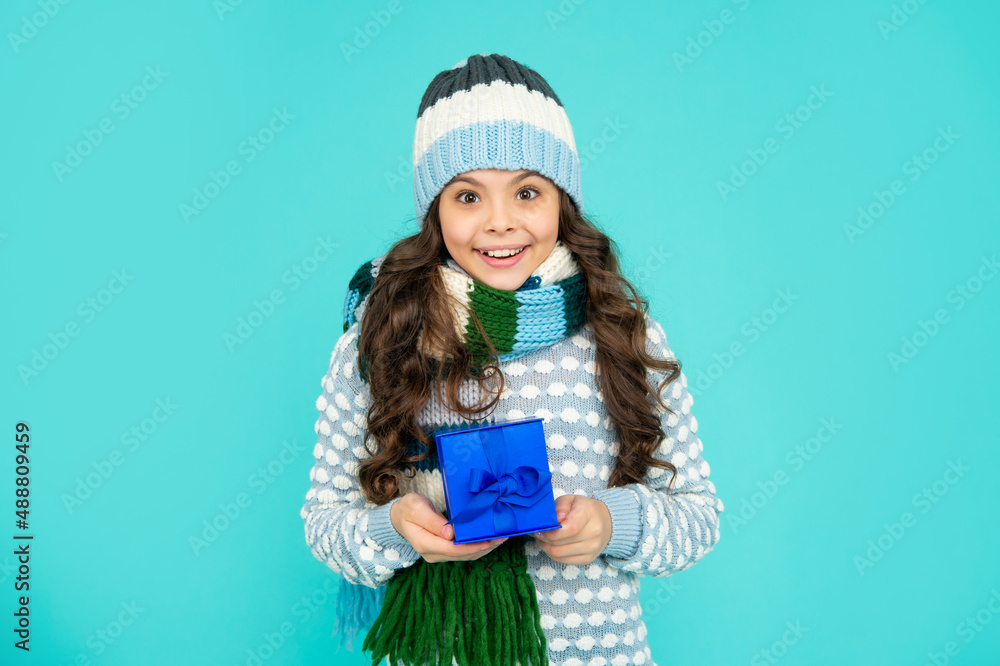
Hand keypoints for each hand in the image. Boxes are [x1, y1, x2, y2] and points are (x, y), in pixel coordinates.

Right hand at [390, 492, 507, 562]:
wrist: (399, 517)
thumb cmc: (408, 509)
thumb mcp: (416, 508)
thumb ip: (433, 521)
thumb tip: (450, 534)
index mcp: (424, 543)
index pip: (452, 549)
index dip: (471, 546)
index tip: (488, 540)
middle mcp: (432, 553)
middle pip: (462, 555)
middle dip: (483, 548)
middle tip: (502, 537)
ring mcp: (438, 554)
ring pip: (465, 556)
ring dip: (483, 548)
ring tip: (500, 538)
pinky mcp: (444, 551)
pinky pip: (463, 552)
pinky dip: (477, 547)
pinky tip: (489, 539)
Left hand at [531, 495, 612, 564]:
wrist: (604, 521)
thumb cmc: (583, 509)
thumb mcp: (570, 500)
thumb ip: (560, 507)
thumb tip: (555, 520)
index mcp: (589, 513)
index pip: (569, 528)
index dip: (551, 532)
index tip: (540, 530)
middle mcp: (594, 533)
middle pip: (560, 543)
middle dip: (544, 539)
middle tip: (537, 533)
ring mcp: (592, 548)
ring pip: (559, 554)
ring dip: (546, 547)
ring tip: (542, 538)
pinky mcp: (588, 559)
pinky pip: (563, 560)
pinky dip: (553, 554)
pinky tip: (551, 545)